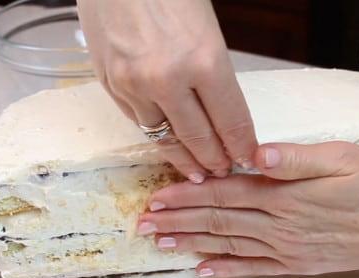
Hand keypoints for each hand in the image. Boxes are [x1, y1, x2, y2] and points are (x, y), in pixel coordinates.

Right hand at [78, 0, 257, 182]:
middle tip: (225, 170)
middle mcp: (168, 80)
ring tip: (198, 170)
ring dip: (185, 159)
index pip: (231, 120)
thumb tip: (222, 110)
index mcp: (203, 60)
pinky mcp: (110, 84)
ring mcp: (134, 85)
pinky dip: (156, 136)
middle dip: (216, 160)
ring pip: (165, 139)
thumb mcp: (206, 25)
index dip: (242, 145)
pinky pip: (138, 122)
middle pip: (199, 139)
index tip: (248, 158)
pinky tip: (167, 143)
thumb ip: (213, 70)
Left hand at [137, 141, 358, 277]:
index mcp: (285, 195)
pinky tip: (204, 270)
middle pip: (218, 223)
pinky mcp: (299, 264)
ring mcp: (288, 250)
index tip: (156, 197)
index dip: (187, 196)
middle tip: (142, 224)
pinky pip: (255, 268)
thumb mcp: (342, 156)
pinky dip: (227, 269)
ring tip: (160, 244)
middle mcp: (280, 227)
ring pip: (229, 245)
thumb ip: (295, 158)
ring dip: (191, 244)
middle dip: (177, 221)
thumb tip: (254, 152)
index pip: (224, 195)